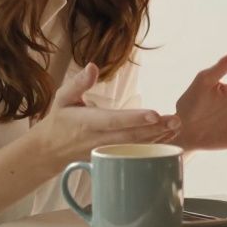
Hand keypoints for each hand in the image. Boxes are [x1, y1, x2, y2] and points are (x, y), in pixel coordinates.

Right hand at [28, 63, 181, 172]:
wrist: (50, 150)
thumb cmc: (60, 120)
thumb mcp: (63, 97)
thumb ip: (78, 83)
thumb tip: (92, 66)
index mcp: (88, 123)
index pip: (114, 121)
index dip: (134, 119)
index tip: (155, 114)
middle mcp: (99, 140)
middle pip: (130, 136)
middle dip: (155, 129)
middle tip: (176, 120)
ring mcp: (106, 152)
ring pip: (135, 147)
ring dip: (158, 138)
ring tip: (176, 127)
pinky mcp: (111, 159)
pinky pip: (134, 154)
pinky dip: (152, 146)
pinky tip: (168, 138)